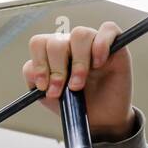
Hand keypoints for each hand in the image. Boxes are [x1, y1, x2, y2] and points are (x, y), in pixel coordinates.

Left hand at [23, 21, 134, 140]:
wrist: (100, 119)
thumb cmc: (74, 105)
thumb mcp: (48, 96)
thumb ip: (35, 80)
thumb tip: (32, 69)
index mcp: (51, 54)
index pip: (39, 44)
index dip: (39, 64)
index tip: (43, 86)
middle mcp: (71, 44)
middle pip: (56, 41)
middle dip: (57, 69)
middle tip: (62, 90)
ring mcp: (92, 42)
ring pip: (79, 34)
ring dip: (78, 62)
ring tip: (78, 84)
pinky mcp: (115, 44)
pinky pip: (108, 29)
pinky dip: (101, 45)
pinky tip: (99, 64)